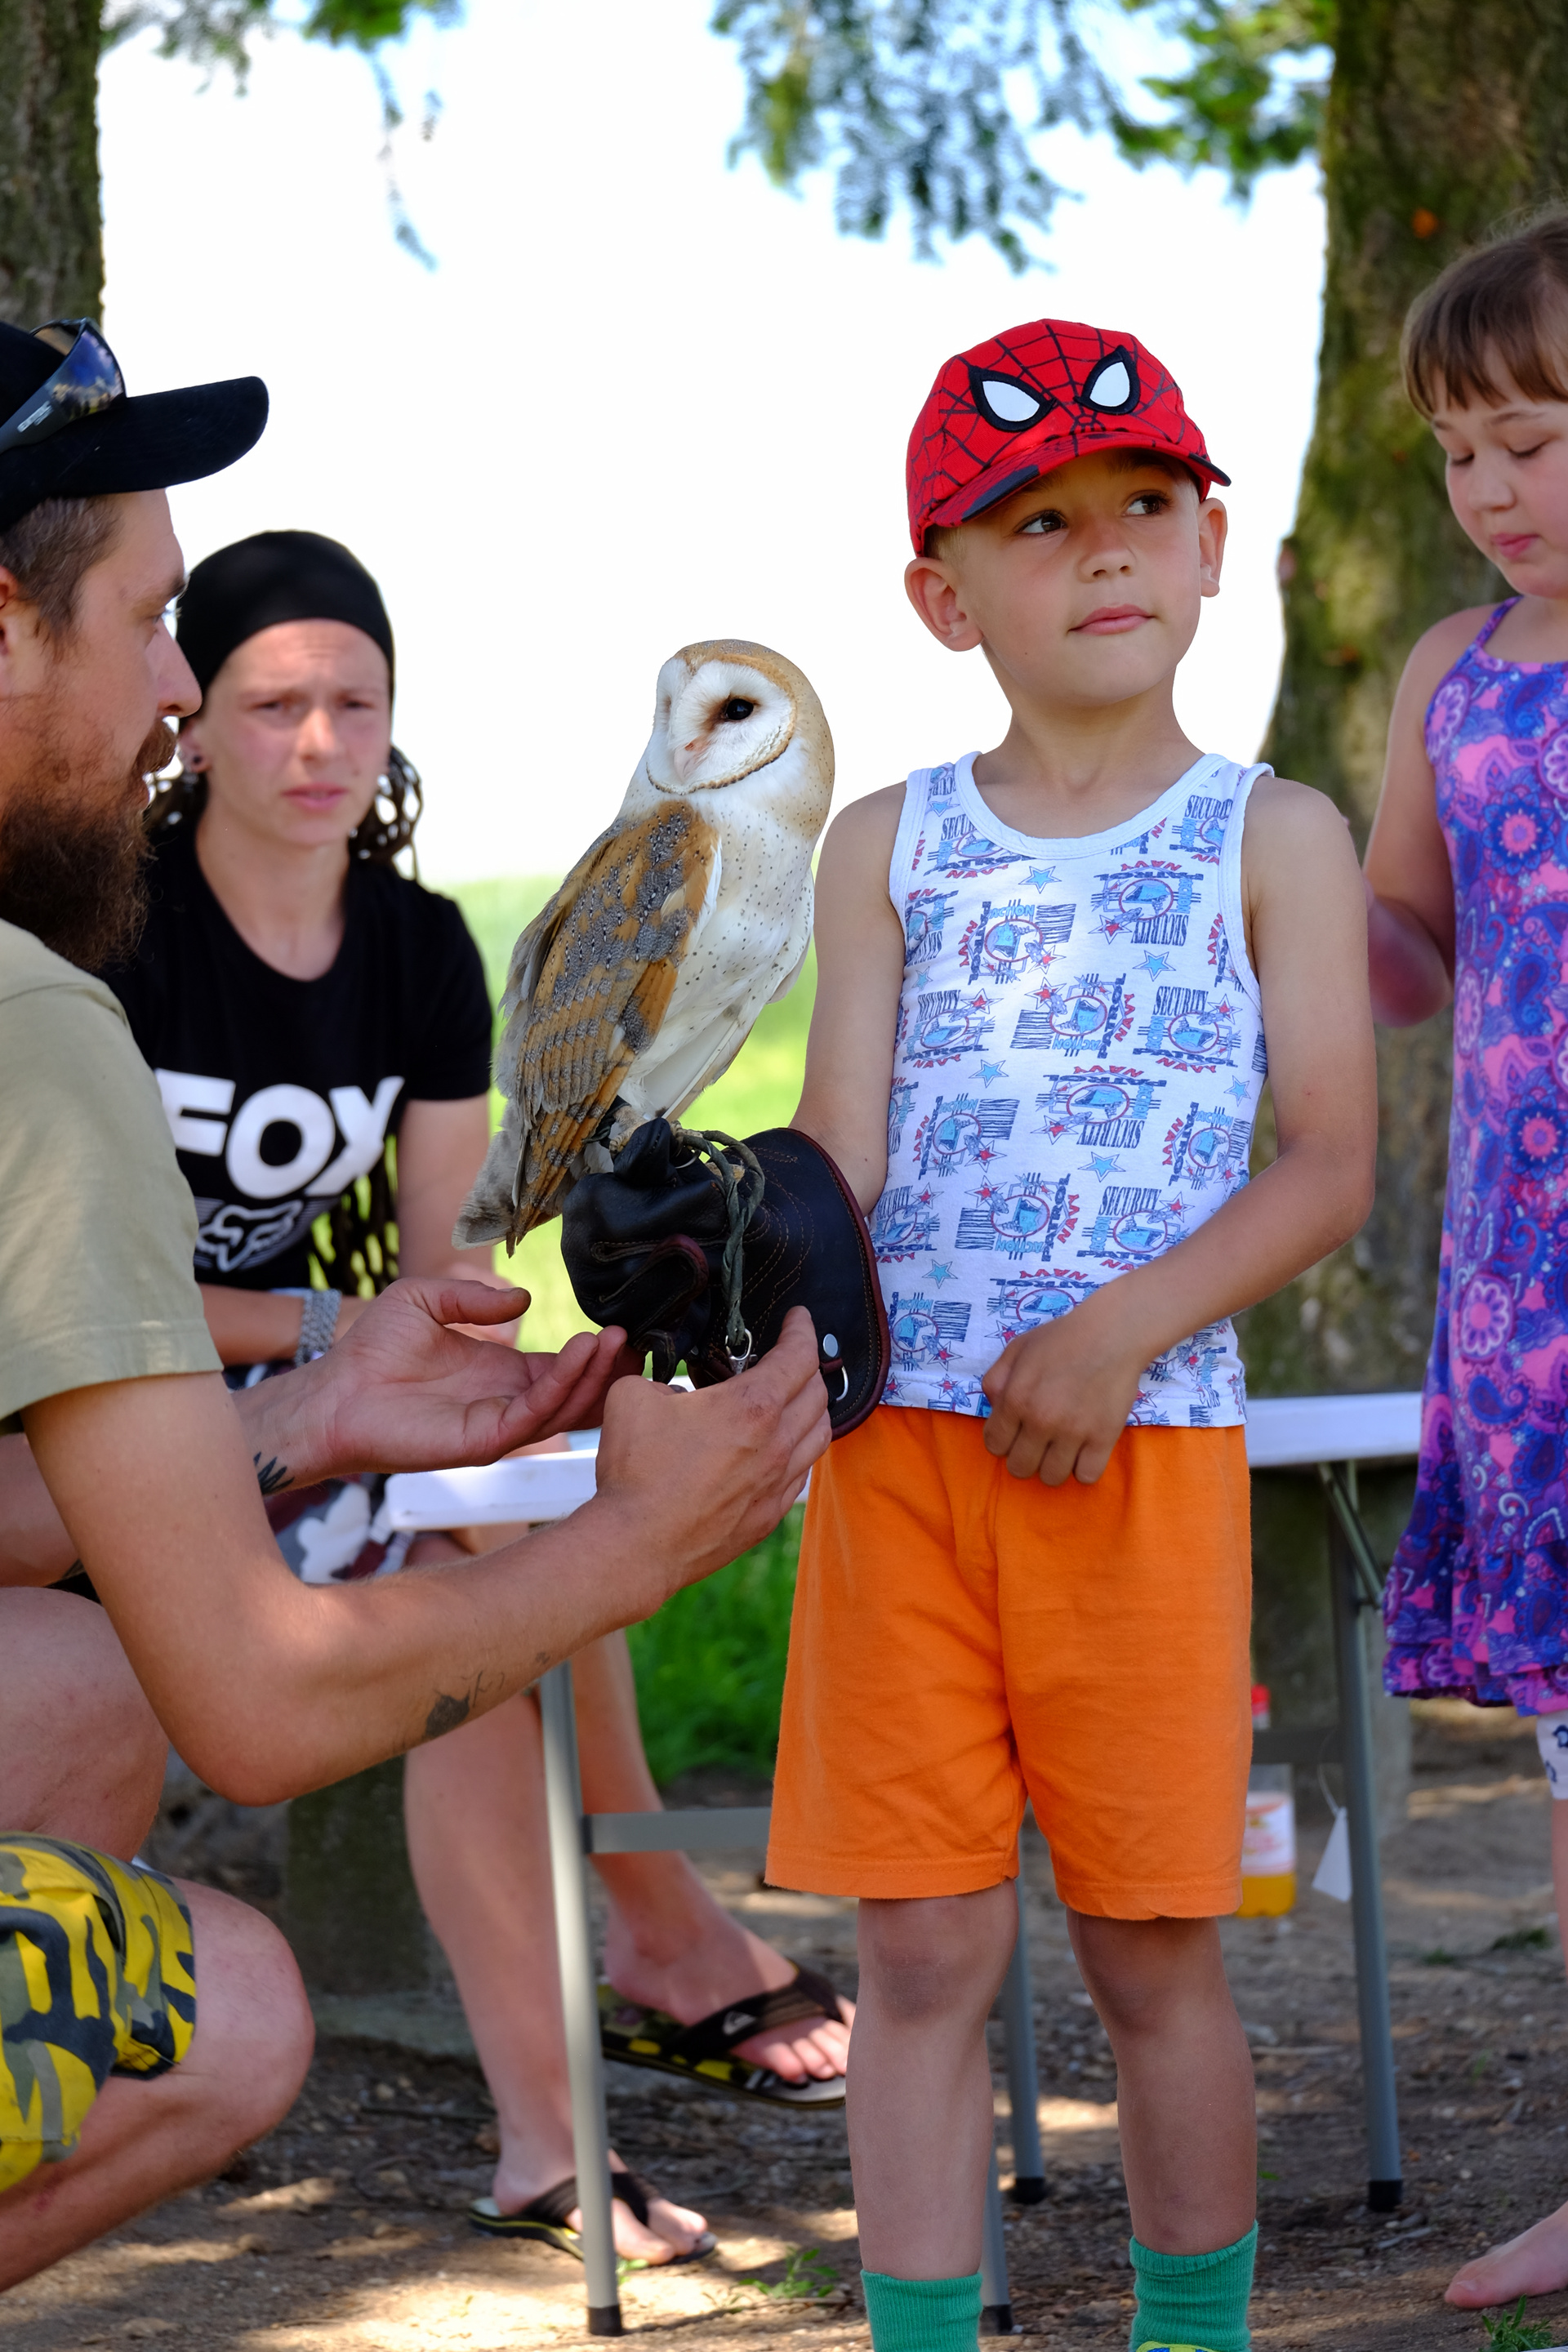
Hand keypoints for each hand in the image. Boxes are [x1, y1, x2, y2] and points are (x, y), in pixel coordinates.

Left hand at [241, 1277, 640, 1484]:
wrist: (334, 1392)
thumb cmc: (373, 1349)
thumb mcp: (425, 1300)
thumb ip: (474, 1297)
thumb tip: (523, 1300)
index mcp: (499, 1374)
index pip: (561, 1367)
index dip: (593, 1352)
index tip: (623, 1327)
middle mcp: (506, 1403)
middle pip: (575, 1392)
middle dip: (610, 1370)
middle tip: (641, 1341)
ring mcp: (498, 1425)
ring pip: (563, 1407)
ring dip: (594, 1376)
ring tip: (619, 1342)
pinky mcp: (483, 1442)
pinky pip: (533, 1416)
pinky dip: (561, 1387)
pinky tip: (580, 1357)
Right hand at [592, 1305, 830, 1607]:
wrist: (637, 1544)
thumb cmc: (635, 1471)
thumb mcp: (632, 1395)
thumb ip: (661, 1379)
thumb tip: (674, 1392)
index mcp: (751, 1407)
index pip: (798, 1356)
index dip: (800, 1329)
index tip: (797, 1317)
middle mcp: (776, 1443)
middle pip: (817, 1394)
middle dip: (807, 1365)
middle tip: (790, 1355)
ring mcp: (777, 1483)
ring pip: (819, 1434)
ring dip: (812, 1408)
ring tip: (796, 1398)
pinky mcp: (768, 1514)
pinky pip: (802, 1472)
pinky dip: (800, 1449)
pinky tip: (782, 1446)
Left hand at [981, 1289, 1146, 1485]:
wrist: (1111, 1333)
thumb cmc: (1061, 1339)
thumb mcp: (1016, 1349)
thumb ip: (996, 1380)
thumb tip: (993, 1410)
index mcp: (1015, 1399)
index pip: (994, 1446)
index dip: (1003, 1441)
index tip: (1016, 1433)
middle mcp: (1040, 1420)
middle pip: (1020, 1468)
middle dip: (1025, 1457)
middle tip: (1039, 1442)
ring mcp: (1073, 1432)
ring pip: (1052, 1478)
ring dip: (1053, 1466)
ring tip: (1062, 1448)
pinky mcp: (1104, 1438)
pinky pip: (1086, 1477)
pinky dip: (1083, 1469)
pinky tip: (1084, 1451)